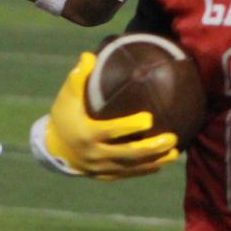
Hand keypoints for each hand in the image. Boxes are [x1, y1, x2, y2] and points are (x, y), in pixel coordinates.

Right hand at [33, 52, 178, 178]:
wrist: (54, 148)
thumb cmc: (64, 117)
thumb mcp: (67, 97)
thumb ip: (78, 77)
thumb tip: (89, 55)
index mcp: (87, 134)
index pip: (112, 131)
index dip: (130, 126)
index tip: (150, 118)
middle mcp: (95, 154)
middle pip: (127, 154)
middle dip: (152, 148)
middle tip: (172, 138)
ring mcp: (100, 168)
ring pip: (131, 167)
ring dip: (155, 161)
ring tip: (176, 153)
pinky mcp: (104, 176)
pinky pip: (127, 174)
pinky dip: (145, 170)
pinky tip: (162, 163)